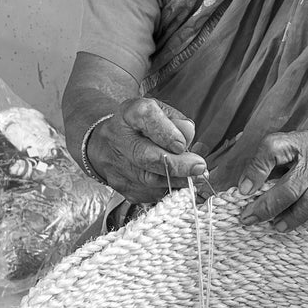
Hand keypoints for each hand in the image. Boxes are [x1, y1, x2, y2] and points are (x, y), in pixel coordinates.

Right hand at [88, 97, 207, 203]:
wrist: (108, 143)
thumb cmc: (142, 126)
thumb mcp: (161, 113)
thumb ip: (178, 123)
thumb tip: (188, 138)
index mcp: (129, 114)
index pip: (146, 118)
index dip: (166, 133)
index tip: (182, 145)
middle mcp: (118, 138)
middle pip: (146, 156)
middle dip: (177, 165)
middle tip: (199, 168)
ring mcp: (116, 165)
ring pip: (149, 179)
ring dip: (178, 181)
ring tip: (196, 178)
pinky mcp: (120, 186)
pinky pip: (148, 193)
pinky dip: (168, 190)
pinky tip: (178, 184)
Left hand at [237, 130, 307, 231]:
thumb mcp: (296, 157)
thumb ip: (273, 169)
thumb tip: (245, 194)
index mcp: (301, 142)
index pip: (273, 148)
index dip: (255, 170)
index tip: (243, 192)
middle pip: (290, 186)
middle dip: (266, 207)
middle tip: (250, 219)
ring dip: (290, 219)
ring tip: (277, 227)